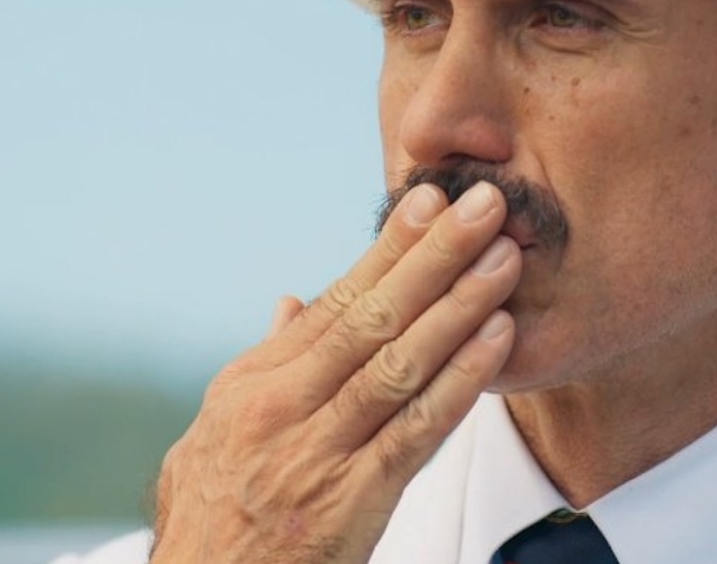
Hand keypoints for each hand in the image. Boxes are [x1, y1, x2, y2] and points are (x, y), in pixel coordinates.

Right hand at [150, 182, 519, 563]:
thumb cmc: (212, 516)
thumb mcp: (216, 432)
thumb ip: (265, 363)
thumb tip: (293, 301)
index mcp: (257, 384)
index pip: (336, 301)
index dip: (388, 249)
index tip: (428, 200)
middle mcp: (285, 407)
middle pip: (373, 316)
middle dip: (434, 255)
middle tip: (484, 203)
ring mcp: (319, 452)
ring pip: (400, 362)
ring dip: (459, 304)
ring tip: (504, 257)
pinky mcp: (353, 500)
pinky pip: (418, 429)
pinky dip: (462, 380)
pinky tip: (498, 337)